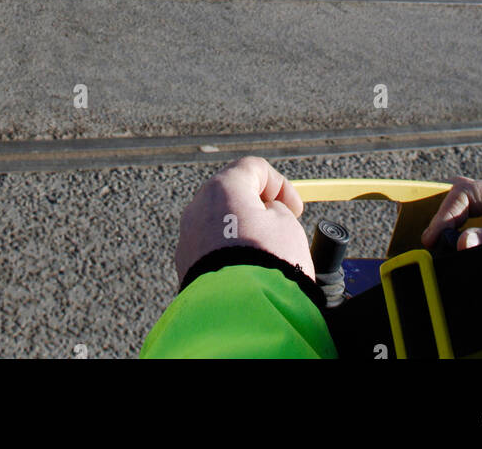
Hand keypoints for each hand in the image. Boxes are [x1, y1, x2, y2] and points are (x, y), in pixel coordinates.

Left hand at [175, 157, 314, 282]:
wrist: (240, 314)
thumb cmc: (268, 264)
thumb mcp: (288, 227)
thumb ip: (277, 211)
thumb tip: (266, 216)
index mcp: (223, 187)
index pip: (253, 168)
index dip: (280, 185)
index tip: (296, 210)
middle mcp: (198, 207)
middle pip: (231, 195)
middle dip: (258, 209)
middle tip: (281, 228)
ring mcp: (188, 237)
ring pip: (220, 225)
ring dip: (243, 233)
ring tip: (266, 256)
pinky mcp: (185, 266)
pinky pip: (211, 250)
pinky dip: (230, 255)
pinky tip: (249, 273)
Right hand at [421, 176, 481, 250]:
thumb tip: (460, 243)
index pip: (468, 191)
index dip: (447, 212)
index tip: (433, 236)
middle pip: (463, 195)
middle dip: (445, 216)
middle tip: (431, 242)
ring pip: (466, 207)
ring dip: (452, 224)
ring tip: (438, 246)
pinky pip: (474, 222)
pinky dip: (461, 233)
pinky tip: (454, 248)